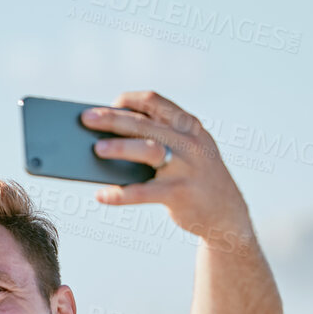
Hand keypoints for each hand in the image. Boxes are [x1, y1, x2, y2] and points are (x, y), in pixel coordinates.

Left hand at [80, 92, 253, 249]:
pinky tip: (101, 195)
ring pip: (148, 151)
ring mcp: (186, 167)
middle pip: (145, 124)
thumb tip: (110, 137)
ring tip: (96, 150)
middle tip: (86, 119)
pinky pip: (144, 192)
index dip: (129, 101)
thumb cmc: (195, 178)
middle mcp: (190, 142)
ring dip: (120, 148)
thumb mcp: (187, 150)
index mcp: (189, 126)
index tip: (110, 104)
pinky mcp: (180, 194)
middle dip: (113, 119)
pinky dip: (120, 194)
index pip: (155, 102)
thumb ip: (161, 138)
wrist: (226, 213)